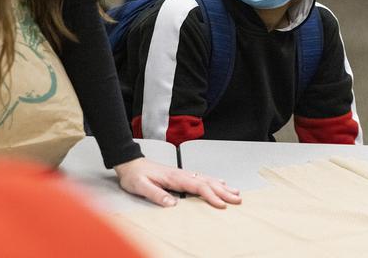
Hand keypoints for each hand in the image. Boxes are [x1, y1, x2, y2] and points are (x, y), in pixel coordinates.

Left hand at [114, 157, 240, 208]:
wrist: (129, 163)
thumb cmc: (135, 175)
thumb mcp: (141, 186)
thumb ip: (156, 194)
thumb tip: (173, 204)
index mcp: (174, 177)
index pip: (197, 187)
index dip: (211, 195)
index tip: (222, 204)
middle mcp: (181, 174)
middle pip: (206, 182)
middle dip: (223, 191)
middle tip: (237, 198)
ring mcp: (182, 174)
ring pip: (206, 179)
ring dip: (221, 186)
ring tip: (235, 192)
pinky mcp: (180, 176)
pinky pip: (201, 178)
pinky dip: (213, 181)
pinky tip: (219, 183)